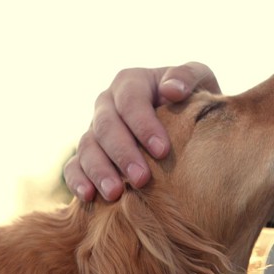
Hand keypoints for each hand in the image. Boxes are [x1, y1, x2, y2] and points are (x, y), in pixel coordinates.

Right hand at [64, 63, 219, 200]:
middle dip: (123, 153)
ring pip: (87, 147)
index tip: (163, 151)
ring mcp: (94, 130)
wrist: (186, 126)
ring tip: (115, 194)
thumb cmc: (193, 102)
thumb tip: (172, 90)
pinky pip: (73, 166)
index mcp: (131, 83)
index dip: (144, 124)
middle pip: (106, 125)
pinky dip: (78, 180)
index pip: (131, 99)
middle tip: (142, 179)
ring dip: (99, 171)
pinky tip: (89, 197)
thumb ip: (188, 76)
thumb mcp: (199, 80)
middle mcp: (107, 104)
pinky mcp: (87, 155)